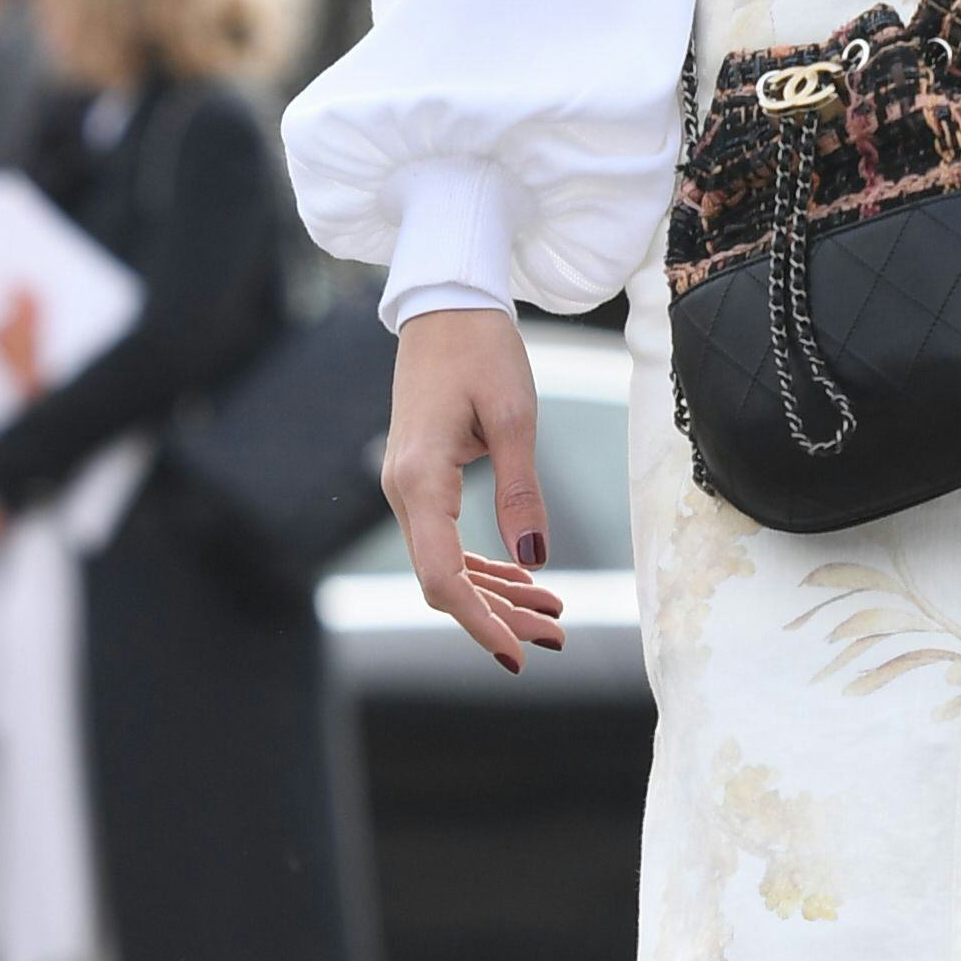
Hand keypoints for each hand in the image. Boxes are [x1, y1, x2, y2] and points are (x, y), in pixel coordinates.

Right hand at [384, 305, 565, 675]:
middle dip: (500, 616)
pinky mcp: (422, 479)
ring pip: (447, 564)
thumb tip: (536, 557)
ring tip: (553, 615)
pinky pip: (448, 539)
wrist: (446, 306)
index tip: (517, 655)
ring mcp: (409, 487)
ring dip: (497, 593)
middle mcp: (404, 490)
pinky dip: (485, 564)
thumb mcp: (512, 418)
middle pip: (445, 579)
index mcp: (420, 479)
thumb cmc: (480, 350)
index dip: (480, 621)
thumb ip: (521, 490)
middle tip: (557, 638)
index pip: (442, 575)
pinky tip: (524, 577)